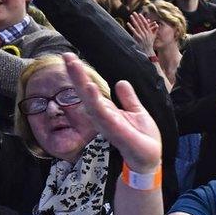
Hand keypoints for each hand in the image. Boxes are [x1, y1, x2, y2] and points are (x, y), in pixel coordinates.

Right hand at [63, 53, 161, 171]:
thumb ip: (128, 98)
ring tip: (76, 68)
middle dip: (76, 75)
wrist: (150, 158)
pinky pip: (104, 115)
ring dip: (83, 86)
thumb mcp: (137, 112)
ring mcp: (108, 124)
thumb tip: (121, 82)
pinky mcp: (116, 131)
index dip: (80, 74)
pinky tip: (90, 90)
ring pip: (92, 102)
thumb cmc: (142, 137)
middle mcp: (103, 116)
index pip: (90, 90)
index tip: (69, 57)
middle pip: (86, 93)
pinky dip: (96, 103)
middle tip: (65, 56)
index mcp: (107, 111)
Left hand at [126, 12, 156, 55]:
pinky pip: (134, 31)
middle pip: (141, 23)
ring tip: (131, 16)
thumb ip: (155, 30)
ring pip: (137, 26)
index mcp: (149, 31)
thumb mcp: (154, 37)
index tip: (139, 14)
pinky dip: (131, 27)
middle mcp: (146, 32)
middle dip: (137, 17)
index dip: (142, 18)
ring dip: (134, 20)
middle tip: (134, 13)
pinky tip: (128, 23)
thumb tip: (157, 25)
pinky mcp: (138, 38)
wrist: (148, 51)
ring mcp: (142, 35)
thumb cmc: (150, 44)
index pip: (145, 23)